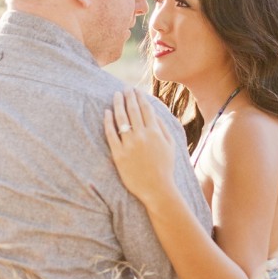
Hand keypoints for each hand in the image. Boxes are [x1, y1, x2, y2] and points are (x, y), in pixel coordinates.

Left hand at [104, 88, 176, 205]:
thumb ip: (163, 127)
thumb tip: (155, 112)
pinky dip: (108, 122)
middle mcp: (142, 135)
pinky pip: (111, 134)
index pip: (146, 109)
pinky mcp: (119, 155)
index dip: (140, 97)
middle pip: (133, 110)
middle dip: (128, 96)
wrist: (157, 189)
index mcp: (155, 132)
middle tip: (124, 89)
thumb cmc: (165, 168)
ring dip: (118, 104)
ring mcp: (129, 145)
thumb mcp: (170, 145)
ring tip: (115, 96)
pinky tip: (106, 113)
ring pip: (121, 119)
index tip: (135, 90)